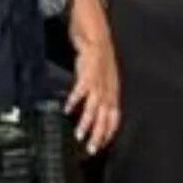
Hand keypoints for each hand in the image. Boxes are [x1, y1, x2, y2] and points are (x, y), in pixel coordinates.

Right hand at [67, 27, 121, 154]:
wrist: (95, 33)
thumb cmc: (98, 55)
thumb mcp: (103, 77)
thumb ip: (99, 92)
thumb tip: (95, 107)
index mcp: (112, 91)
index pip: (114, 117)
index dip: (109, 132)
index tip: (102, 145)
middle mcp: (108, 88)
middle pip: (105, 116)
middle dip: (99, 134)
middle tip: (92, 149)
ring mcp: (99, 81)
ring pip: (95, 107)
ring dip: (87, 122)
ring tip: (80, 135)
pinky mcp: (88, 72)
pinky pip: (81, 89)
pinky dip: (75, 100)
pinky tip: (68, 109)